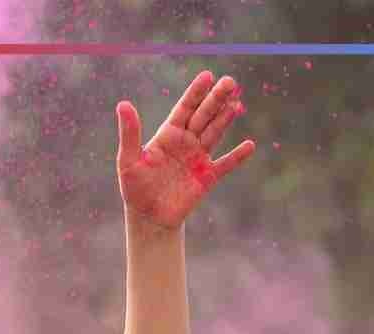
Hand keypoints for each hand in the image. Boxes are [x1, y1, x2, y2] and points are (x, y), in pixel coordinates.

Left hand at [114, 71, 253, 229]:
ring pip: (215, 133)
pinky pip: (225, 165)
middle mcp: (186, 142)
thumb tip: (123, 104)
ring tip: (237, 103)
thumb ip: (129, 133)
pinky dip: (237, 157)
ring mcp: (198, 158)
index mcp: (168, 134)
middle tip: (230, 81)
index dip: (196, 92)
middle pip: (204, 116)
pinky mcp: (207, 177)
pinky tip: (250, 145)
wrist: (149, 217)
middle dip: (216, 99)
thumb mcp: (128, 160)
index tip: (207, 75)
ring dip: (226, 118)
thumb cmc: (135, 188)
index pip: (185, 108)